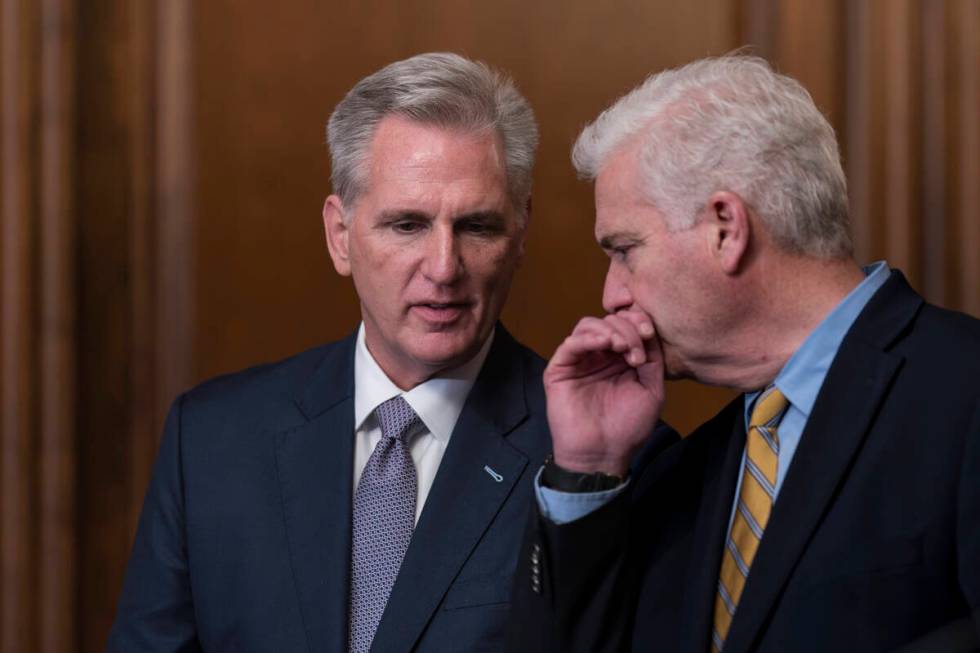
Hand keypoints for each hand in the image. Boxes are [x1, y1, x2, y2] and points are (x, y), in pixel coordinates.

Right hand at [544, 308, 664, 475]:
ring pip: (588, 326)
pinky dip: (588, 338)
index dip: (638, 321)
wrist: (603, 455)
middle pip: (609, 321)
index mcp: (620, 359)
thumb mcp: (651, 390)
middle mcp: (599, 356)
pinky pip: (570, 344)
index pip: (627, 325)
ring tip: (621, 347)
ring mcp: (579, 362)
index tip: (649, 332)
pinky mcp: (559, 370)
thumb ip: (652, 360)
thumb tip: (649, 331)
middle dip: (627, 329)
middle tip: (635, 351)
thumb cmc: (627, 427)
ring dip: (609, 330)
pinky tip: (605, 345)